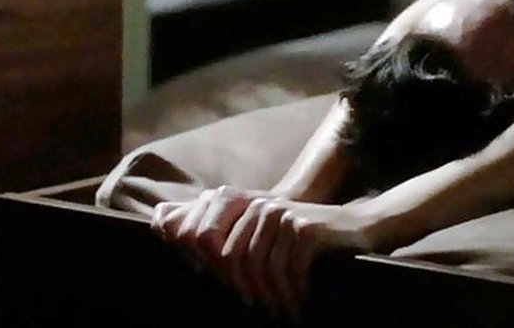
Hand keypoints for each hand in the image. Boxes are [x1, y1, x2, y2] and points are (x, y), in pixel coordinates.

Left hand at [153, 188, 373, 318]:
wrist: (355, 228)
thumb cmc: (300, 238)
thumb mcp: (255, 229)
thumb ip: (209, 222)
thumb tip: (158, 218)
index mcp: (237, 202)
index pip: (203, 241)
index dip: (214, 272)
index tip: (234, 293)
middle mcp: (256, 203)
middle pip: (230, 259)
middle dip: (244, 289)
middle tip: (257, 308)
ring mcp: (280, 213)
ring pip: (258, 267)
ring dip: (269, 296)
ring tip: (278, 310)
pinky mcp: (304, 227)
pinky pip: (286, 269)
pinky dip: (291, 292)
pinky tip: (297, 303)